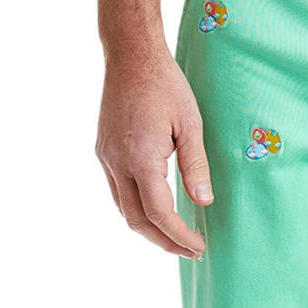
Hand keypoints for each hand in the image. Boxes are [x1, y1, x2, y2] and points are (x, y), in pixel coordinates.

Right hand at [96, 43, 210, 257]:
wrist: (131, 56)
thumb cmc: (166, 86)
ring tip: (176, 238)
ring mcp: (106, 158)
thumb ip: (196, 166)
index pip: (158, 213)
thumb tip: (204, 202)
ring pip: (123, 209)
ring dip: (148, 229)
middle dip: (163, 241)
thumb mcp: (191, 125)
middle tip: (191, 250)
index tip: (199, 246)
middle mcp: (117, 162)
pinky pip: (118, 192)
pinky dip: (136, 209)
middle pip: (136, 220)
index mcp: (141, 158)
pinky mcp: (103, 151)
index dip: (179, 236)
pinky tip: (156, 212)